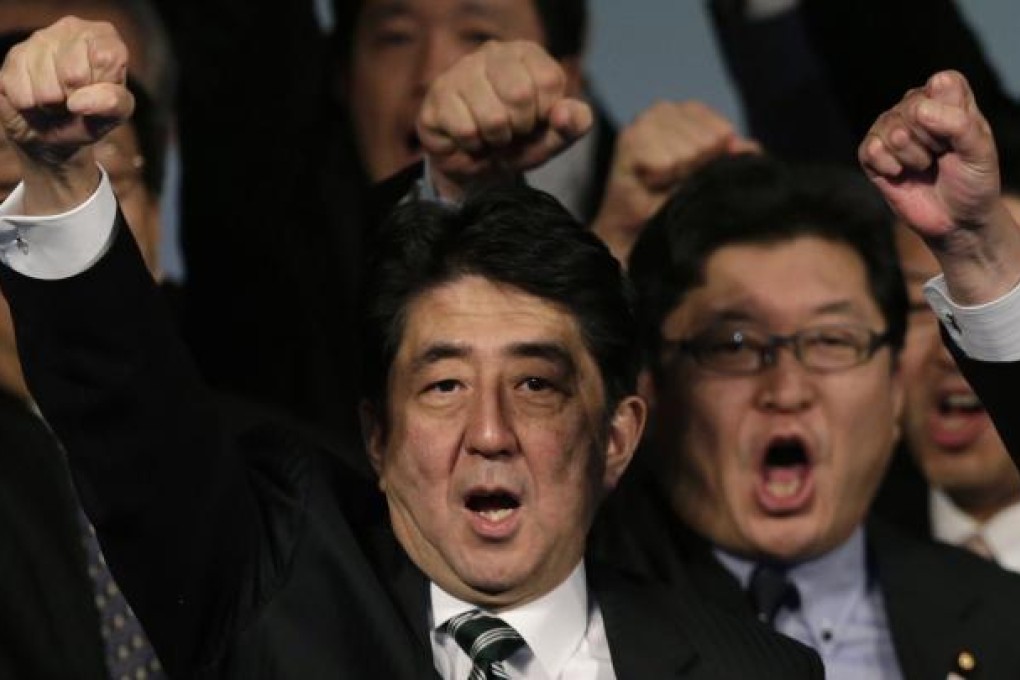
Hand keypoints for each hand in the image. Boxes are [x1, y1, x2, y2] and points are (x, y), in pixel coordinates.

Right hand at [0, 17, 132, 212]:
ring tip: (53, 105)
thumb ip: (113, 103)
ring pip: (39, 71)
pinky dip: (26, 100)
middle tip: (71, 104)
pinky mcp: (11, 59)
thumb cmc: (91, 123)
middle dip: (71, 92)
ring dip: (47, 99)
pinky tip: (34, 103)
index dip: (97, 83)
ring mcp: (37, 41)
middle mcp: (71, 31)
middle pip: (70, 62)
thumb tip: (85, 97)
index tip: (93, 98)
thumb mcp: (114, 117)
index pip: (103, 52)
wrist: (55, 140)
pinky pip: (16, 82)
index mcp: (105, 40)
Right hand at [417, 40, 592, 199]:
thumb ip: (574, 123)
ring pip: (492, 116)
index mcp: (526, 53)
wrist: (476, 165)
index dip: (545, 113)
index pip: (548, 79)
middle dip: (520, 127)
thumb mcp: (554, 136)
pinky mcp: (438, 95)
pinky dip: (473, 145)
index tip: (535, 120)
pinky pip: (465, 129)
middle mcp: (492, 52)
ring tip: (491, 136)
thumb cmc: (518, 141)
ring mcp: (460, 71)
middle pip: (520, 94)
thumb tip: (564, 113)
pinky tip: (470, 138)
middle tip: (512, 131)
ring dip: (496, 139)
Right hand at [592, 100, 758, 263]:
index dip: (714, 160)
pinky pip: (666, 163)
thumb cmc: (673, 199)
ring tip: (662, 182)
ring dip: (677, 176)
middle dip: (695, 169)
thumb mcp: (710, 177)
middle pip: (706, 142)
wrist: (637, 227)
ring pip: (686, 153)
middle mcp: (664, 109)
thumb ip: (732, 158)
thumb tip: (749, 147)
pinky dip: (661, 178)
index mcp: (687, 111)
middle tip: (674, 181)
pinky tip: (649, 181)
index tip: (693, 173)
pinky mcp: (629, 139)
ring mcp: (644, 121)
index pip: (722, 130)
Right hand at [859, 70, 1019, 304]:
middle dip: (931, 140)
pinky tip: (901, 174)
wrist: (956, 220)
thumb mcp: (980, 151)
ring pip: (891, 129)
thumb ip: (958, 123)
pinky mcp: (871, 154)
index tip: (960, 138)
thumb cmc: (973, 181)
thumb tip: (918, 110)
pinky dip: (889, 167)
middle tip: (941, 156)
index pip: (940, 85)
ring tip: (924, 166)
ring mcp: (890, 129)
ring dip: (911, 156)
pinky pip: (870, 149)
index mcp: (947, 97)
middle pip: (913, 108)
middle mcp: (915, 107)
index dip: (950, 114)